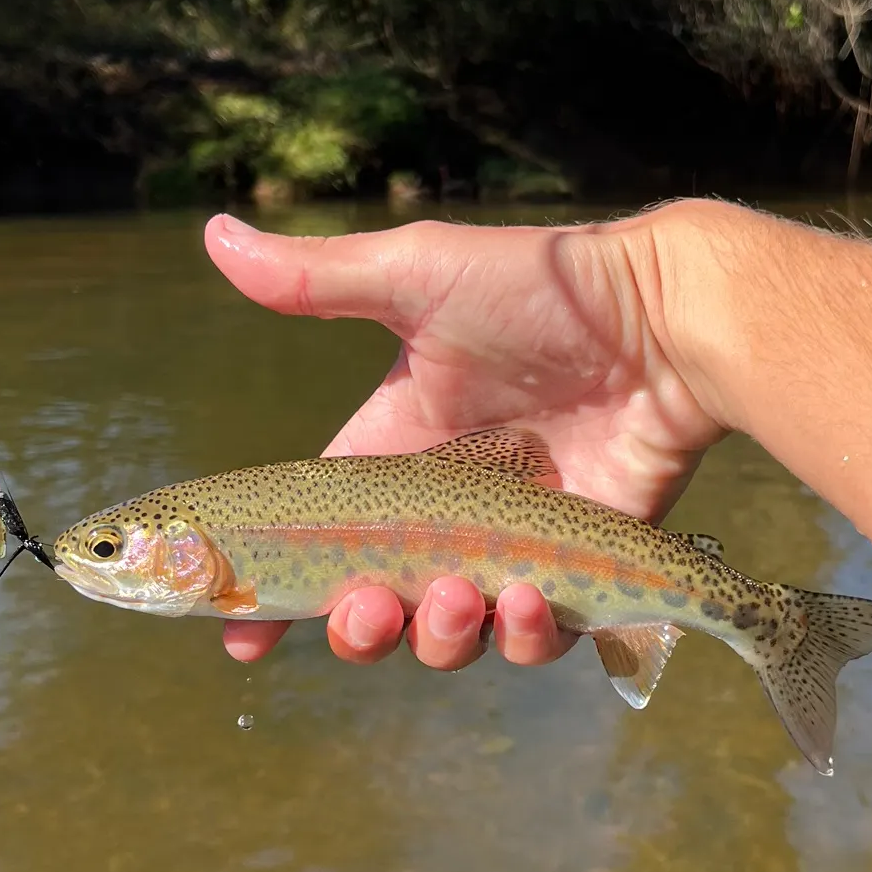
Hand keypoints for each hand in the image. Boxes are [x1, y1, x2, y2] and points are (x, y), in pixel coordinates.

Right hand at [202, 204, 725, 668]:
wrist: (662, 318)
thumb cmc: (540, 291)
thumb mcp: (417, 276)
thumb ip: (314, 279)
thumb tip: (209, 233)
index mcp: (393, 449)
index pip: (317, 538)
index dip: (272, 593)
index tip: (240, 639)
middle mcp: (445, 510)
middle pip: (374, 603)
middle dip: (355, 628)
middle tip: (367, 610)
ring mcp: (510, 545)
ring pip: (449, 633)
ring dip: (438, 638)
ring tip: (457, 600)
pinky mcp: (576, 571)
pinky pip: (533, 637)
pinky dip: (520, 637)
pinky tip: (522, 600)